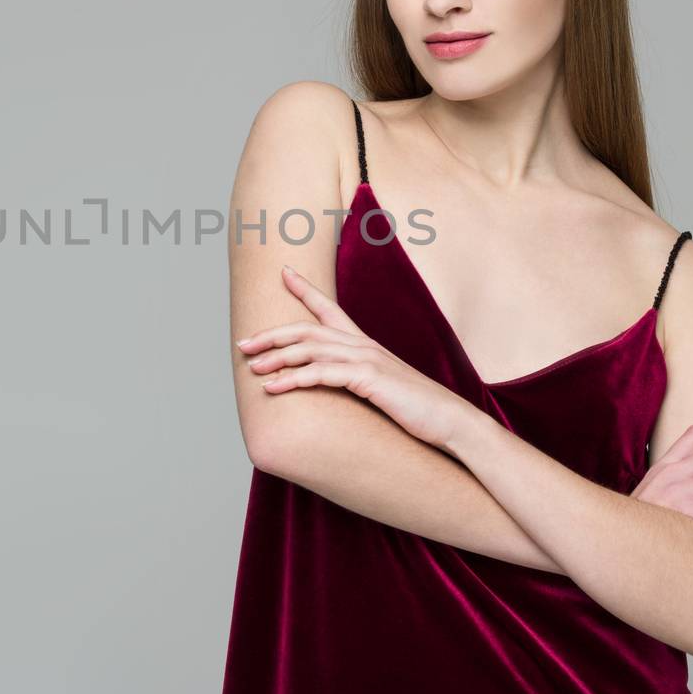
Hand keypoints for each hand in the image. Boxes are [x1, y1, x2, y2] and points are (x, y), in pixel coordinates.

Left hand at [235, 265, 475, 449]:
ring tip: (251, 368)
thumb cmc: (415, 410)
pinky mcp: (369, 379)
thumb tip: (337, 385)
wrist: (449, 422)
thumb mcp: (382, 388)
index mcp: (365, 345)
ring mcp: (367, 359)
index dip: (305, 289)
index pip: (329, 308)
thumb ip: (358, 380)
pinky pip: (323, 374)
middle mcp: (363, 345)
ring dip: (276, 358)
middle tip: (243, 344)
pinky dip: (295, 379)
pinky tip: (274, 388)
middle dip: (272, 335)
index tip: (283, 272)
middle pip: (307, 329)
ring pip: (310, 350)